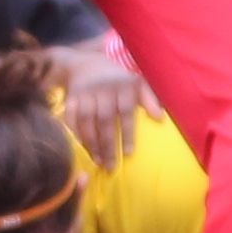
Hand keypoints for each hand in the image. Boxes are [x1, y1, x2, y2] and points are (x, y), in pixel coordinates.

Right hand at [51, 48, 143, 163]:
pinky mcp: (71, 97)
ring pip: (86, 121)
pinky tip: (81, 148)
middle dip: (108, 145)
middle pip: (105, 120)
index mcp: (123, 87)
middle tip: (111, 166)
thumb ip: (150, 100)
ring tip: (98, 161)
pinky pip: (70, 118)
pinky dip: (74, 133)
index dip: (128, 133)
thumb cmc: (119, 83)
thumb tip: (161, 118)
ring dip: (91, 143)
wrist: (89, 65)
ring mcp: (85, 93)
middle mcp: (103, 90)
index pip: (126, 112)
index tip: (129, 154)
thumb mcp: (138, 85)